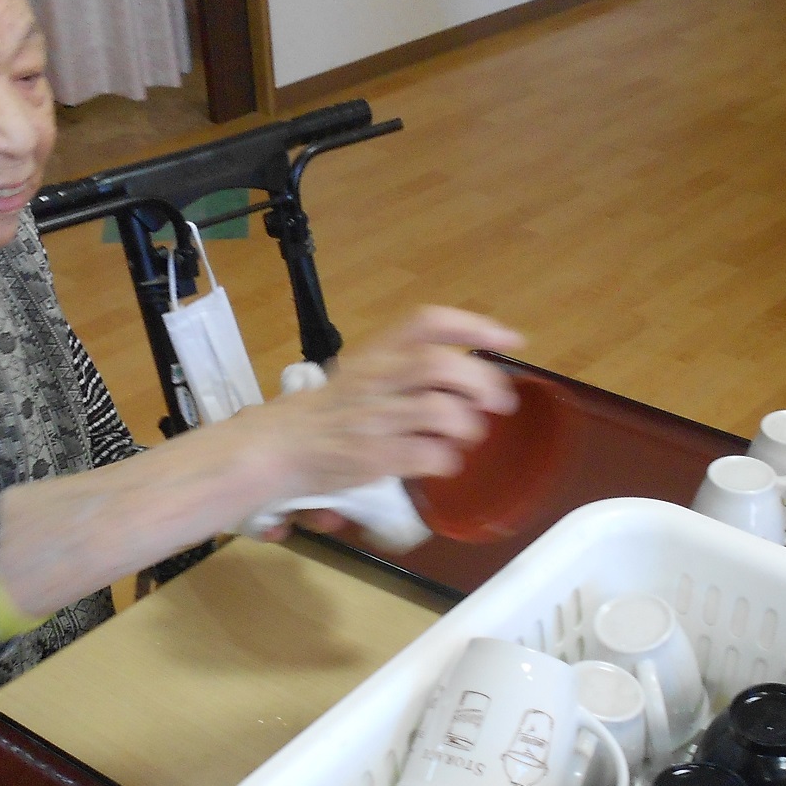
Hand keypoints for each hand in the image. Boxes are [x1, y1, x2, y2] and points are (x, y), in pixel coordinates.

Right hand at [238, 306, 522, 498]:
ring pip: (439, 410)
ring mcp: (374, 418)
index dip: (475, 327)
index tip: (510, 340)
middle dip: (481, 383)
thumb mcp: (361, 376)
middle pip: (439, 365)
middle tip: (499, 403)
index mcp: (375, 353)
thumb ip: (406, 372)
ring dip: (468, 425)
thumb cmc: (326, 414)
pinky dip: (447, 459)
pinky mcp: (372, 456)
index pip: (428, 322)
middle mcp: (376, 378)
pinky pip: (427, 454)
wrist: (275, 448)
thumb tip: (470, 383)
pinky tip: (443, 462)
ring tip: (468, 435)